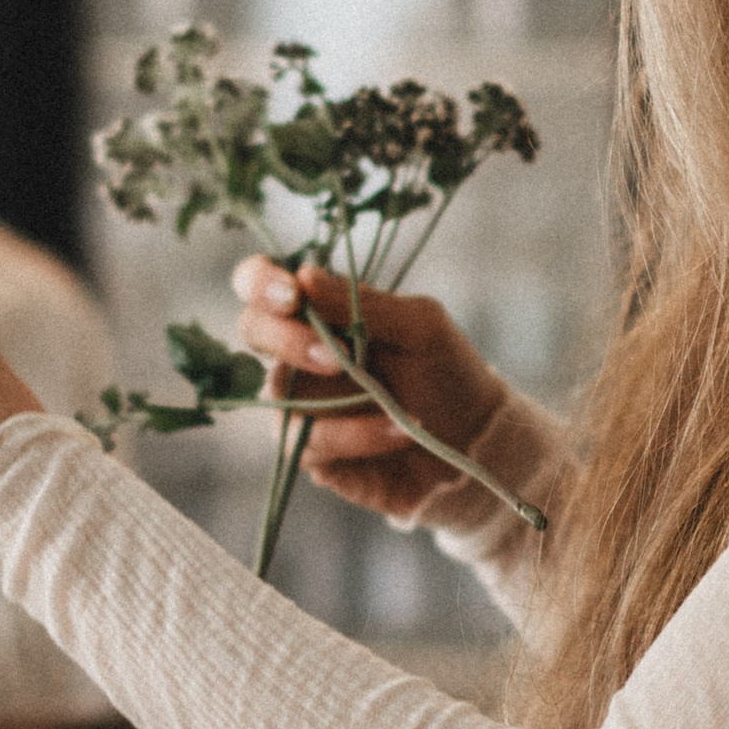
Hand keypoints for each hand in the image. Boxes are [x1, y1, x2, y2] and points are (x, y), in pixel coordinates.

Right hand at [232, 258, 509, 525]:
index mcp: (319, 312)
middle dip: (286, 339)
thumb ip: (364, 303)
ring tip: (390, 404)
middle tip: (337, 356)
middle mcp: (297, 355)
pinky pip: (311, 442)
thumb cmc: (446, 371)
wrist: (475, 439)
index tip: (292, 294)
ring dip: (332, 398)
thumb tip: (305, 276)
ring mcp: (300, 405)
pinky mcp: (313, 452)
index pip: (261, 282)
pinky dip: (357, 435)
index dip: (261, 282)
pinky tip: (399, 432)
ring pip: (278, 395)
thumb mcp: (420, 326)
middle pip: (253, 331)